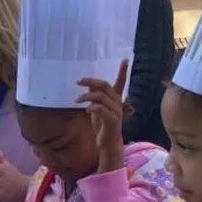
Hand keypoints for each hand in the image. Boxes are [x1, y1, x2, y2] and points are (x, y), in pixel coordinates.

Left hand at [75, 59, 128, 173]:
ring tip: (76, 101)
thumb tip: (89, 86)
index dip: (123, 71)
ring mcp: (116, 111)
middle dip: (91, 81)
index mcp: (115, 99)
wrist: (107, 142)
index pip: (120, 82)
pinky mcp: (112, 120)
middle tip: (78, 81)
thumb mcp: (97, 108)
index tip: (125, 59)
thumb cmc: (102, 125)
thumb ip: (95, 97)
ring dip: (85, 97)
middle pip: (104, 85)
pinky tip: (86, 110)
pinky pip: (100, 109)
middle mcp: (117, 103)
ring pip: (99, 96)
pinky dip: (91, 107)